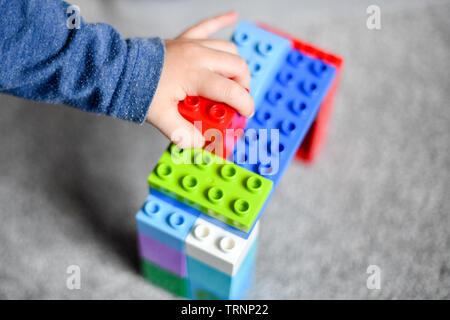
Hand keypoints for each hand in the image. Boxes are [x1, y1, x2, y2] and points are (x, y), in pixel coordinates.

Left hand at [146, 11, 253, 148]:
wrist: (117, 69)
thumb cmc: (138, 89)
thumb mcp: (161, 117)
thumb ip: (183, 133)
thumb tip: (200, 144)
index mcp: (195, 76)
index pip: (231, 90)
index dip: (244, 104)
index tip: (246, 113)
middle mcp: (199, 56)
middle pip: (237, 66)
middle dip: (243, 84)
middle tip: (236, 99)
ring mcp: (193, 45)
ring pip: (228, 49)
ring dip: (235, 64)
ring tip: (232, 79)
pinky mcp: (185, 39)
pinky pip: (207, 25)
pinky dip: (221, 21)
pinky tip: (233, 16)